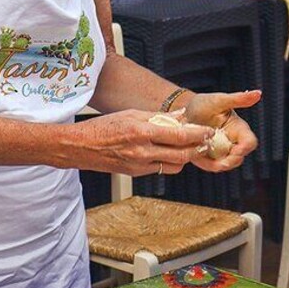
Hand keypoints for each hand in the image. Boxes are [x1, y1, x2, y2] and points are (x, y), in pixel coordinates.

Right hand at [70, 109, 212, 175]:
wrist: (81, 147)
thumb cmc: (102, 127)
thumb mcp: (131, 114)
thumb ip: (158, 116)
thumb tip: (180, 116)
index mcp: (141, 132)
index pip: (178, 136)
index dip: (197, 135)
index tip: (207, 131)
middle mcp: (142, 151)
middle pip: (181, 155)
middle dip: (197, 148)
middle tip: (205, 141)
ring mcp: (139, 165)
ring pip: (174, 166)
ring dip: (185, 157)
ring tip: (189, 146)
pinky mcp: (136, 174)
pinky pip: (161, 169)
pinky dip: (169, 162)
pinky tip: (169, 152)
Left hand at [183, 90, 260, 171]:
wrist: (182, 112)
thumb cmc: (203, 104)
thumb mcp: (219, 100)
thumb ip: (238, 99)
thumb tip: (258, 93)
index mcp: (239, 129)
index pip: (250, 142)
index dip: (245, 148)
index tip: (235, 149)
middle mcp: (232, 142)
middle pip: (239, 158)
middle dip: (230, 161)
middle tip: (219, 161)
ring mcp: (221, 152)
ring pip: (225, 165)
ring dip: (217, 165)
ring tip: (204, 156)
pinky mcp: (208, 158)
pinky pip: (210, 166)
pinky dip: (205, 164)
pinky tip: (197, 156)